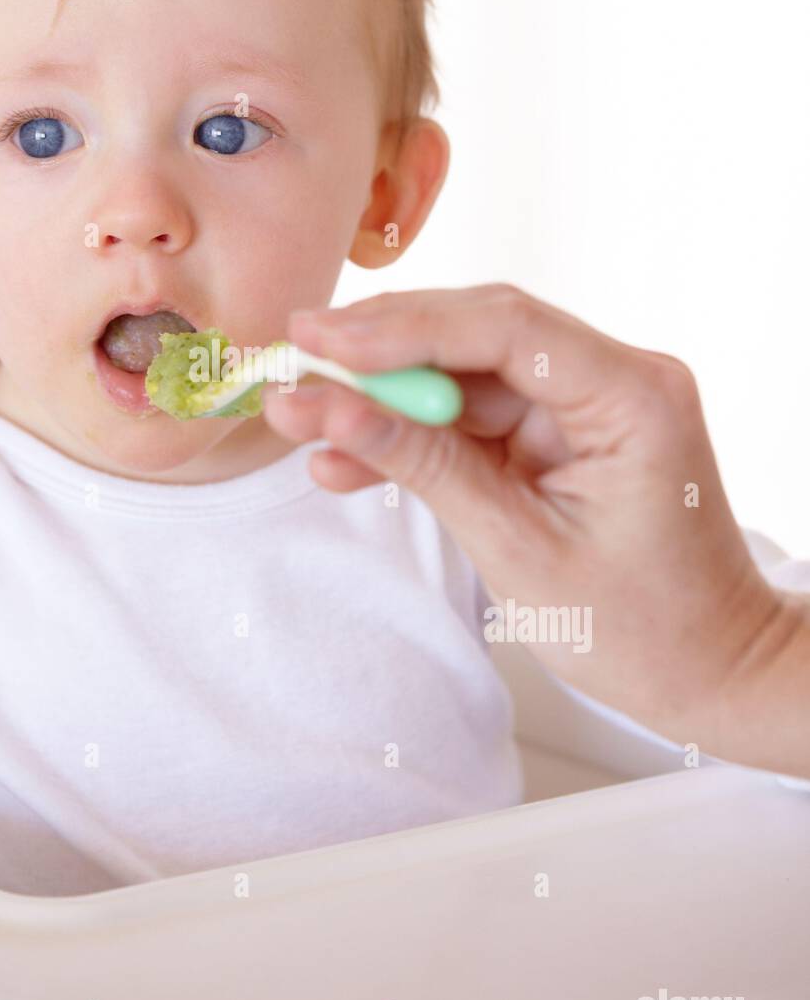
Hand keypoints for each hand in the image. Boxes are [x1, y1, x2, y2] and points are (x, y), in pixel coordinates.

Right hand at [264, 284, 809, 775]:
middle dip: (377, 351)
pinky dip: (410, 436)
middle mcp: (612, 378)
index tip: (319, 338)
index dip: (402, 328)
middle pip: (475, 335)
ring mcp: (582, 403)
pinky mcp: (555, 432)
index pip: (503, 329)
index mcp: (631, 395)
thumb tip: (332, 410)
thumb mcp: (519, 549)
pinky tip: (345, 459)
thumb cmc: (640, 628)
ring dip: (381, 397)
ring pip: (460, 374)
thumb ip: (425, 467)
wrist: (707, 671)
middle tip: (292, 359)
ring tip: (299, 417)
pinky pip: (468, 417)